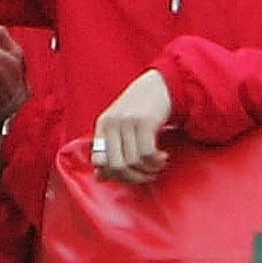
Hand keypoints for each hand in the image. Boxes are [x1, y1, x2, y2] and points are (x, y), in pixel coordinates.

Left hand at [91, 70, 174, 185]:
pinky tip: (162, 158)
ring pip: (133, 161)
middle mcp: (112, 123)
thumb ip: (111, 148)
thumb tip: (101, 177)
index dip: (114, 173)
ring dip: (148, 170)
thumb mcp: (121, 125)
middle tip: (146, 177)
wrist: (161, 84)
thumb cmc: (141, 107)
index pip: (99, 160)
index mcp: (103, 124)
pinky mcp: (145, 122)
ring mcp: (127, 122)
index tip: (130, 175)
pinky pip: (147, 153)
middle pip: (116, 165)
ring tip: (157, 167)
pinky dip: (156, 162)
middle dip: (133, 177)